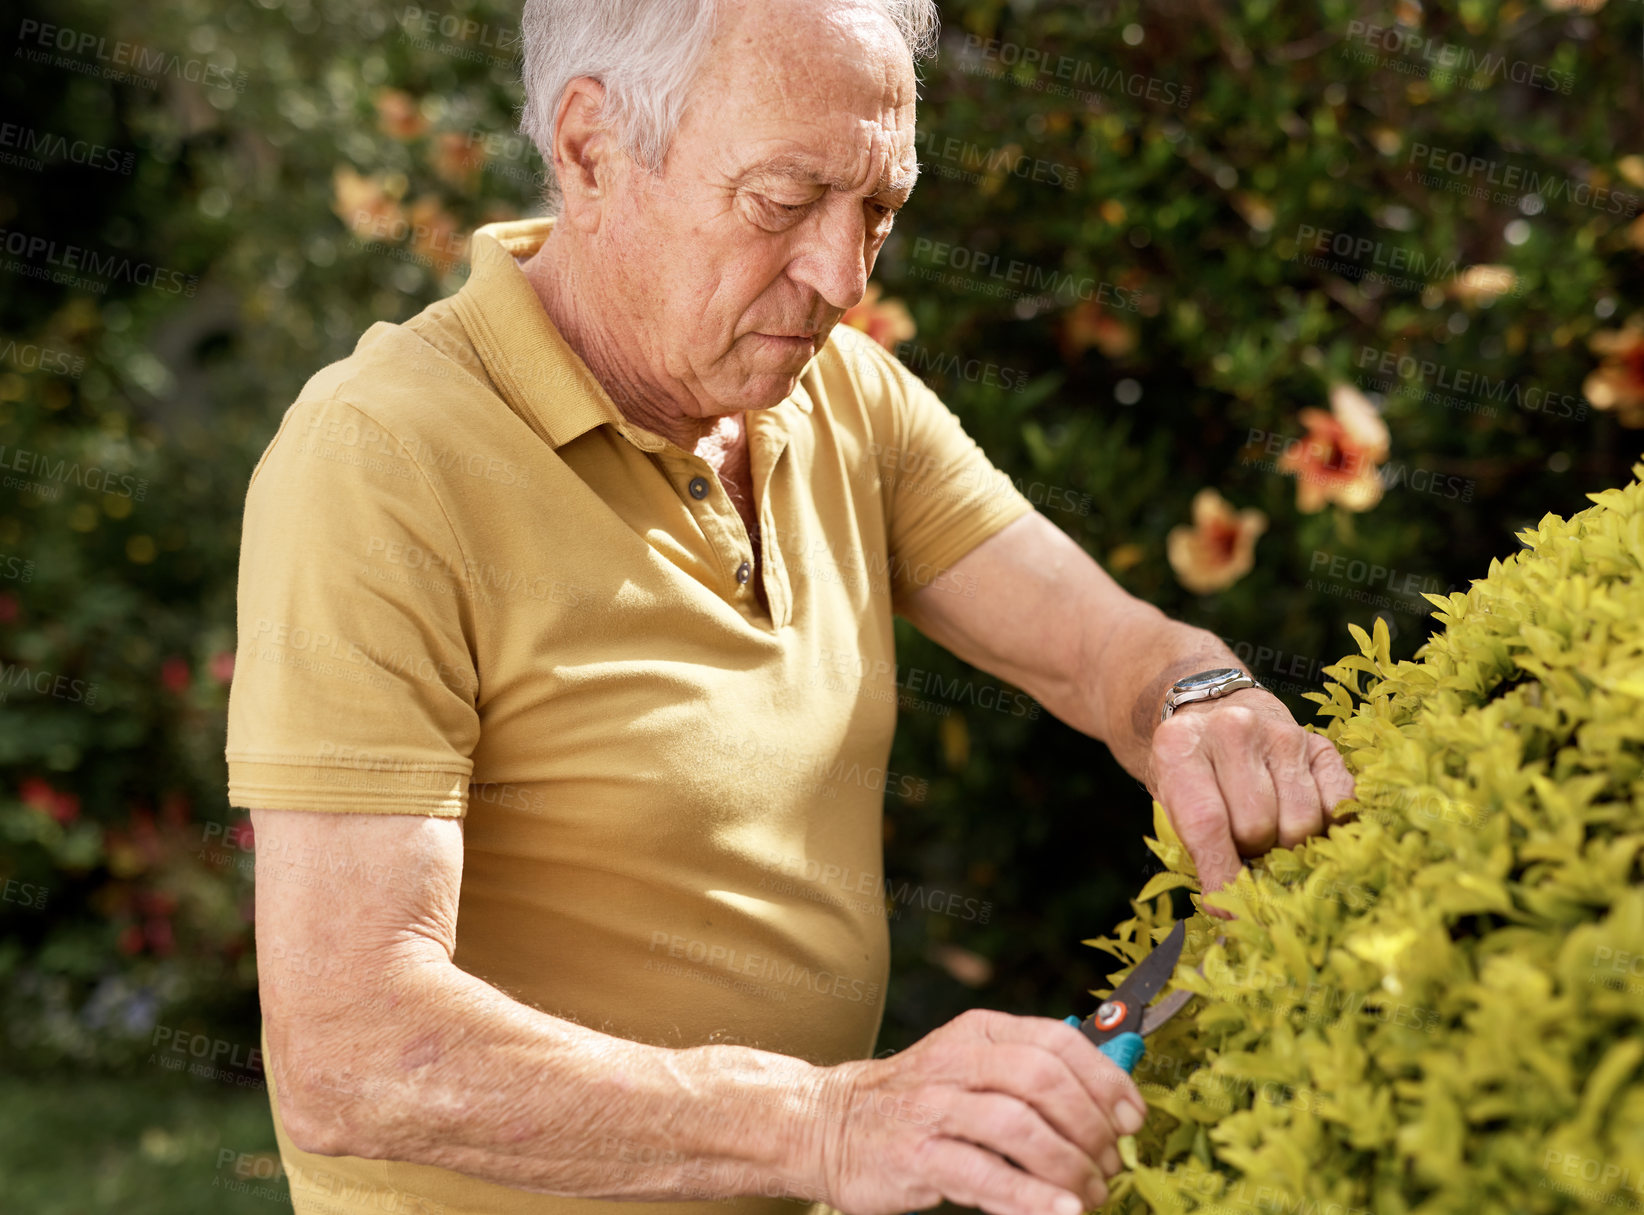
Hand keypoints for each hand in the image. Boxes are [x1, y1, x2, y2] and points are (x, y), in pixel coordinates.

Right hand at [812, 1008, 1146, 1214]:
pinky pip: (985, 1175)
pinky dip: (1031, 1198)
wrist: (826, 1125)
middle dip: (1091, 1127)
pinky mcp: (917, 1156)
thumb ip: (1027, 1073)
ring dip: (1069, 1167)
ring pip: (1020, 1127)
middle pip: (1044, 1081)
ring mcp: (934, 1108)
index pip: (1057, 1041)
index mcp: (979, 1032)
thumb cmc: (915, 1102)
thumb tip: (1109, 1098)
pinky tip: (1061, 1212)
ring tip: (1090, 1194)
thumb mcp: (967, 1067)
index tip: (1133, 1119)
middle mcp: (957, 1061)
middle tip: (1110, 1165)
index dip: (1106, 1081)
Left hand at [1147, 688, 1354, 899]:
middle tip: (1244, 843)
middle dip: (1252, 852)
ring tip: (1269, 828)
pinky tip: (1300, 817)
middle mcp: (1233, 730)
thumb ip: (1194, 847)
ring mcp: (1282, 733)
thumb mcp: (1170, 800)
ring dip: (1287, 843)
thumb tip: (1228, 909)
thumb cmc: (1189, 770)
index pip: (1206, 822)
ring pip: (1301, 823)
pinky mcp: (1321, 744)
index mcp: (1179, 746)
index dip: (1220, 873)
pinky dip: (1325, 827)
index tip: (1227, 907)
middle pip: (1258, 826)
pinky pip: (1338, 806)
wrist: (1213, 713)